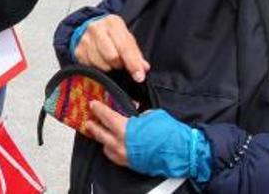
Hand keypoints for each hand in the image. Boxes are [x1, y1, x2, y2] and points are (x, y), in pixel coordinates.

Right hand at [74, 15, 149, 81]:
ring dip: (108, 67)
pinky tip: (100, 61)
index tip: (139, 76)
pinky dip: (98, 68)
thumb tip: (143, 68)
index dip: (133, 64)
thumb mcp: (126, 39)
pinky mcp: (78, 50)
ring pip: (101, 64)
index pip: (125, 47)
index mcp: (112, 23)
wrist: (90, 28)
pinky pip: (91, 67)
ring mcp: (85, 39)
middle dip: (119, 64)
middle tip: (120, 63)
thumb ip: (135, 54)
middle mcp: (97, 28)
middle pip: (112, 56)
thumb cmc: (111, 35)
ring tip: (109, 61)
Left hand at [90, 108, 208, 181]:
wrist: (180, 152)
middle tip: (89, 120)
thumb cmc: (168, 133)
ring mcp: (124, 155)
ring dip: (102, 139)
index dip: (98, 109)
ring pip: (105, 146)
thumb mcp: (152, 115)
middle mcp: (120, 143)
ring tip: (100, 133)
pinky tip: (112, 145)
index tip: (92, 105)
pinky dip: (111, 149)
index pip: (105, 116)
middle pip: (100, 133)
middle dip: (93, 125)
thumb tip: (134, 114)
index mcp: (125, 129)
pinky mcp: (129, 164)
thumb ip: (139, 115)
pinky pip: (113, 156)